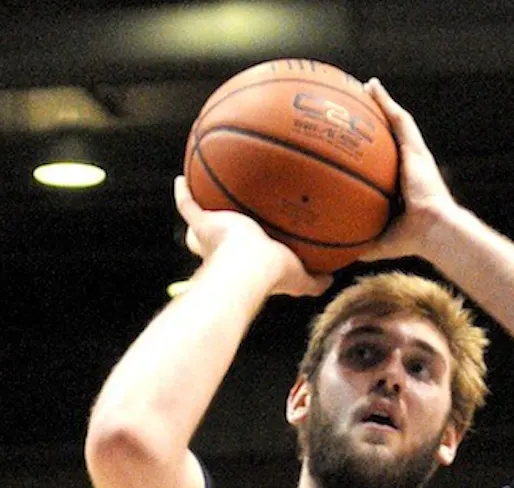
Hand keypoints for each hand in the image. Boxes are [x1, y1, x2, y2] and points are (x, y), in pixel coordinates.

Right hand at [174, 176, 330, 296]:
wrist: (253, 266)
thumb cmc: (274, 275)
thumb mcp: (299, 279)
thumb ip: (315, 281)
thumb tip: (331, 280)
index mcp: (246, 260)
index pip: (242, 255)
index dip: (242, 249)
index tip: (247, 241)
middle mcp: (225, 250)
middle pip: (215, 241)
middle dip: (217, 231)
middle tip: (224, 218)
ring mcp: (211, 235)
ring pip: (201, 221)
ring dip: (202, 209)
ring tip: (203, 189)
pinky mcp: (203, 224)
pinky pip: (188, 206)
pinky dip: (183, 194)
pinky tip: (181, 179)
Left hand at [356, 78, 460, 262]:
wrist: (432, 230)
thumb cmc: (411, 240)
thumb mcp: (379, 240)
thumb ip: (360, 242)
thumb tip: (337, 255)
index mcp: (402, 184)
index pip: (385, 162)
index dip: (372, 149)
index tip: (358, 140)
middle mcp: (410, 164)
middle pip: (391, 135)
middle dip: (376, 118)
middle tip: (358, 104)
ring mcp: (414, 154)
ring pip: (396, 121)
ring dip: (381, 102)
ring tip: (365, 86)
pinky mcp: (415, 148)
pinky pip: (398, 119)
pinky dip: (385, 101)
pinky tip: (371, 86)